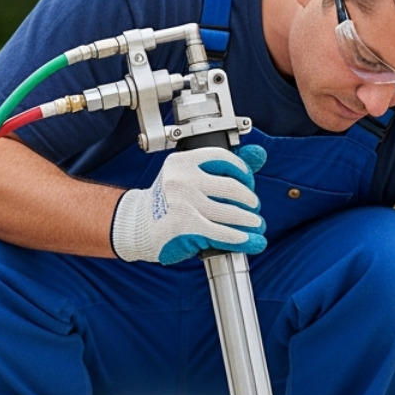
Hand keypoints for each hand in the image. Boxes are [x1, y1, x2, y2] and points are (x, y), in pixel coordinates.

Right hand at [111, 144, 266, 264]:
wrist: (136, 225)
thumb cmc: (167, 202)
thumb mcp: (189, 177)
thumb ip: (223, 166)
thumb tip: (258, 154)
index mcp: (183, 162)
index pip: (225, 159)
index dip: (243, 172)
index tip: (249, 183)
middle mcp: (182, 179)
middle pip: (233, 188)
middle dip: (250, 200)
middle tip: (253, 208)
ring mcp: (184, 203)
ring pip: (232, 212)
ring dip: (251, 221)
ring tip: (257, 225)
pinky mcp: (187, 227)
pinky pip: (223, 233)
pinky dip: (242, 239)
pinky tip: (251, 240)